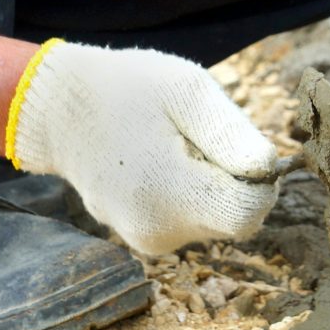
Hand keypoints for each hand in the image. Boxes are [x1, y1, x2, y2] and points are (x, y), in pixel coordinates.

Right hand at [2, 39, 278, 253]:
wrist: (60, 110)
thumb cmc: (127, 90)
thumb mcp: (187, 90)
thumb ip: (230, 132)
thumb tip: (269, 169)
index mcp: (170, 196)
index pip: (249, 213)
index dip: (259, 180)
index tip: (235, 143)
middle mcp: (158, 231)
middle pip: (235, 217)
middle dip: (232, 178)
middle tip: (195, 137)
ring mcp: (147, 239)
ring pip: (215, 218)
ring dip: (211, 183)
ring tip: (172, 146)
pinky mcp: (143, 237)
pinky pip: (191, 218)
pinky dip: (191, 191)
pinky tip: (160, 161)